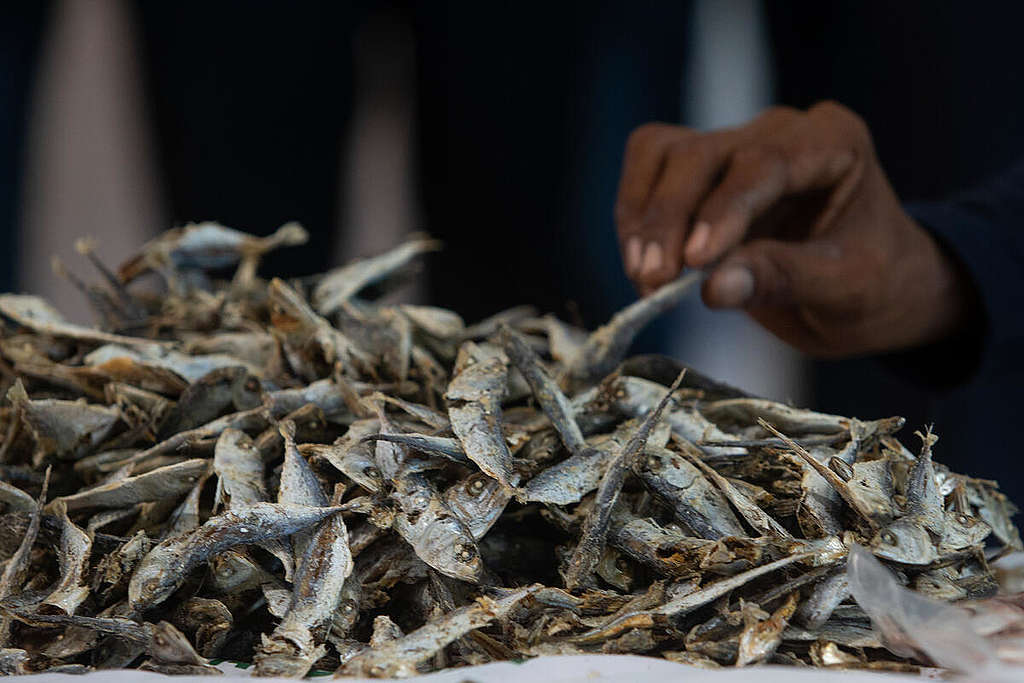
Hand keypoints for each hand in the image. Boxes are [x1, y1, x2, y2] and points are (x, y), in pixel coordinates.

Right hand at [614, 102, 972, 357]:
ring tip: (645, 279)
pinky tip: (643, 265)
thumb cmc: (873, 285)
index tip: (695, 263)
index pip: (763, 163)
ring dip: (643, 218)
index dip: (722, 211)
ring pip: (663, 154)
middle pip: (700, 154)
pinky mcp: (700, 172)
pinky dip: (635, 217)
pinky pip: (648, 170)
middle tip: (654, 281)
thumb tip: (712, 288)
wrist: (868, 292)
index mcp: (833, 142)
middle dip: (669, 219)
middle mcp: (778, 132)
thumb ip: (783, 278)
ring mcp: (734, 145)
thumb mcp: (846, 288)